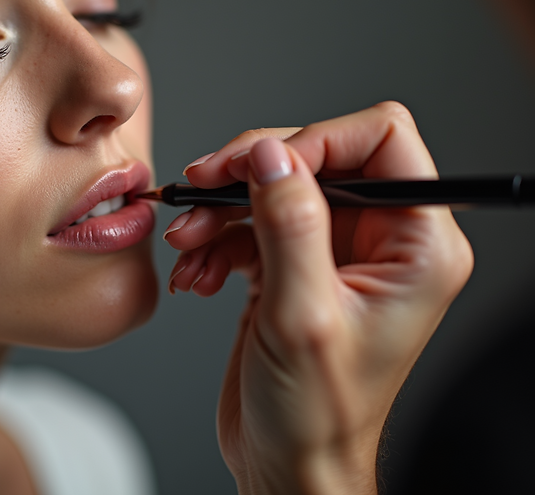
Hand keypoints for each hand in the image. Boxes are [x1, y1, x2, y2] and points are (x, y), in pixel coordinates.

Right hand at [163, 102, 472, 494]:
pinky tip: (195, 271)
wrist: (287, 463)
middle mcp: (382, 241)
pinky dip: (216, 240)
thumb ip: (288, 223)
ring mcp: (336, 252)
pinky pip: (251, 223)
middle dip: (251, 173)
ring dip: (221, 210)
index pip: (382, 141)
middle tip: (203, 188)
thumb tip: (269, 152)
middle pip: (318, 157)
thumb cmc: (316, 414)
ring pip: (276, 188)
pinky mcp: (296, 266)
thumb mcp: (300, 316)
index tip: (259, 165)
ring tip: (187, 243)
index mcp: (416, 247)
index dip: (316, 140)